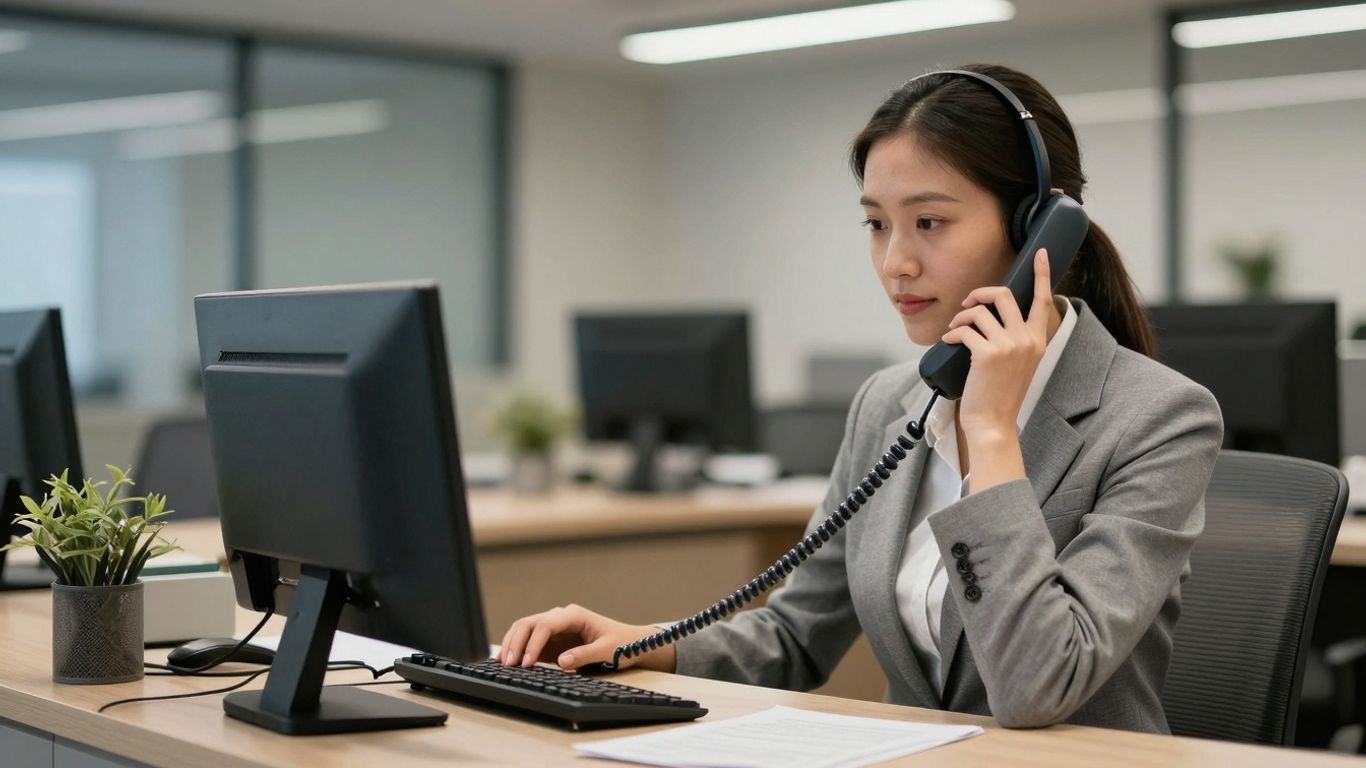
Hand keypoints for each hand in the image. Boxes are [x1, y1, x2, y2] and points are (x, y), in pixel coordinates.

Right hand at [496, 604, 675, 671]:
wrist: (630, 643)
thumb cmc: (622, 643)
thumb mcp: (607, 651)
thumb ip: (585, 655)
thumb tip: (562, 661)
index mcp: (574, 615)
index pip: (545, 624)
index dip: (533, 643)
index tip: (526, 663)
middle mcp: (560, 618)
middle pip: (529, 624)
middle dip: (515, 643)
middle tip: (508, 665)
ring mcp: (553, 629)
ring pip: (524, 630)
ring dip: (512, 645)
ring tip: (502, 664)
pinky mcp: (551, 642)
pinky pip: (528, 643)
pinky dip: (516, 650)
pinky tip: (507, 663)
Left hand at [940, 248, 1054, 439]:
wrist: (993, 423)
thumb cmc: (1000, 394)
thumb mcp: (1018, 363)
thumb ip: (1015, 339)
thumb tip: (992, 315)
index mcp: (1038, 340)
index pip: (1044, 300)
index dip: (1041, 274)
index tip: (1040, 254)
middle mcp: (1027, 339)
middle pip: (1004, 294)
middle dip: (980, 293)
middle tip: (968, 305)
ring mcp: (1009, 345)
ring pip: (980, 310)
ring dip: (961, 316)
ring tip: (955, 328)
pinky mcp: (988, 353)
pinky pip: (964, 329)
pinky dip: (952, 332)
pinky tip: (949, 341)